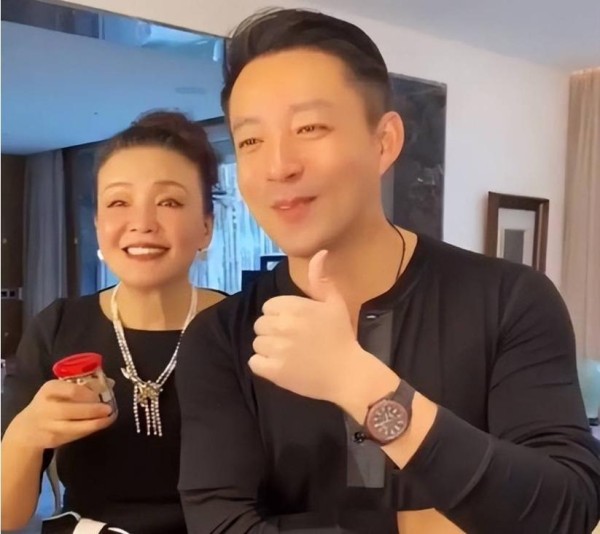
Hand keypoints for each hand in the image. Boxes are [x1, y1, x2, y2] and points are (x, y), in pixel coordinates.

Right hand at [8, 380, 115, 449]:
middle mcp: (45, 407)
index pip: (70, 390)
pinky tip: (99, 425)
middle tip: (108, 409)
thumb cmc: (51, 402)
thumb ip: (84, 385)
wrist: (28, 428)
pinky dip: (88, 431)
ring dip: (93, 423)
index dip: (88, 393)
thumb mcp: (61, 389)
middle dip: (91, 410)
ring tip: (108, 419)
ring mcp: (47, 426)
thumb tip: (110, 383)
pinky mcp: (52, 439)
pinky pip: (74, 435)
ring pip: (72, 426)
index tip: (100, 395)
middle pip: (69, 410)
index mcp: (49, 389)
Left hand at [249, 250, 380, 404]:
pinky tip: (280, 366)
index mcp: (294, 307)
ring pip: (257, 343)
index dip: (280, 315)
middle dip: (274, 331)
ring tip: (289, 354)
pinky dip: (264, 365)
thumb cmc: (341, 336)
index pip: (269, 307)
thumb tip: (319, 252)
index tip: (296, 324)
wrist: (347, 373)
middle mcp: (283, 325)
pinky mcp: (274, 371)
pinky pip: (254, 362)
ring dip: (269, 349)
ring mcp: (277, 349)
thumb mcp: (334, 303)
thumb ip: (320, 279)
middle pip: (260, 324)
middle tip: (294, 340)